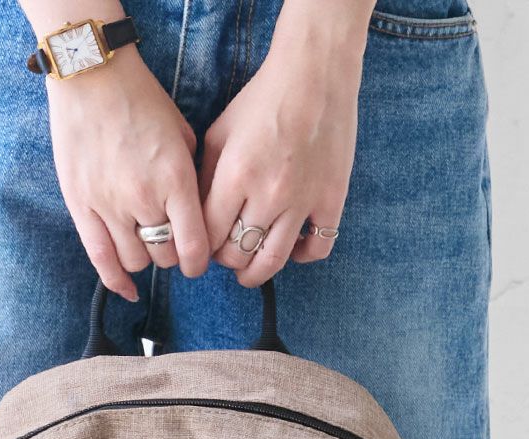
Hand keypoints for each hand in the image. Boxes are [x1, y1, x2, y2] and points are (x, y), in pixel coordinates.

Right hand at [46, 48, 209, 299]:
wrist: (91, 76)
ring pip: (135, 260)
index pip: (194, 245)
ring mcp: (110, 206)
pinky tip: (128, 290)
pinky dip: (116, 281)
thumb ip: (191, 175)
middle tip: (170, 244)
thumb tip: (197, 210)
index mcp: (175, 180)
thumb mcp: (182, 132)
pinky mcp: (82, 207)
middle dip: (172, 255)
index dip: (199, 263)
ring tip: (146, 245)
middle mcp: (144, 199)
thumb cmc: (140, 99)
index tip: (198, 264)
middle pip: (165, 256)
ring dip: (145, 259)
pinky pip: (100, 258)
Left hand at [200, 2, 370, 286]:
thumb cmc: (262, 100)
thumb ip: (204, 178)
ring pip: (273, 260)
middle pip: (238, 254)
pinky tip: (293, 248)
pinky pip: (317, 248)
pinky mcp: (331, 200)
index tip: (202, 248)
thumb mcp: (219, 133)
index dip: (201, 249)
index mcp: (235, 176)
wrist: (314, 75)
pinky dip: (302, 256)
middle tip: (225, 254)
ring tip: (249, 271)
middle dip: (226, 260)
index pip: (209, 236)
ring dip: (256, 273)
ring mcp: (303, 201)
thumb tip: (196, 217)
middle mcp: (268, 194)